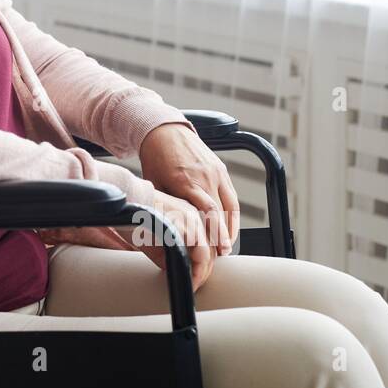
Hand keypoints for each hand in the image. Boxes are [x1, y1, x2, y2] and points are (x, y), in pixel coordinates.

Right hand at [40, 187, 216, 292]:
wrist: (126, 199)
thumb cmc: (134, 215)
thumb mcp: (154, 235)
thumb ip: (167, 251)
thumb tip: (175, 272)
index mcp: (189, 215)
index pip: (204, 244)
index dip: (201, 265)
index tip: (193, 279)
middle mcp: (195, 216)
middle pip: (210, 250)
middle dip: (203, 273)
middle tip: (192, 286)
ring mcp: (194, 221)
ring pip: (208, 254)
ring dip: (201, 274)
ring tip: (191, 286)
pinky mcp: (188, 227)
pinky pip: (201, 254)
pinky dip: (197, 270)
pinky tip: (190, 280)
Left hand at [139, 122, 238, 256]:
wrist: (165, 131)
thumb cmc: (155, 160)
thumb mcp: (154, 184)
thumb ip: (164, 206)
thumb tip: (165, 233)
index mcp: (186, 181)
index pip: (207, 212)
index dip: (214, 233)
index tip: (217, 252)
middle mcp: (205, 177)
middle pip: (220, 214)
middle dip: (221, 238)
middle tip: (219, 257)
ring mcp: (216, 173)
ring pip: (229, 207)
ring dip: (229, 230)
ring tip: (225, 249)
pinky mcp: (221, 170)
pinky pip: (232, 197)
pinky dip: (233, 216)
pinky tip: (229, 230)